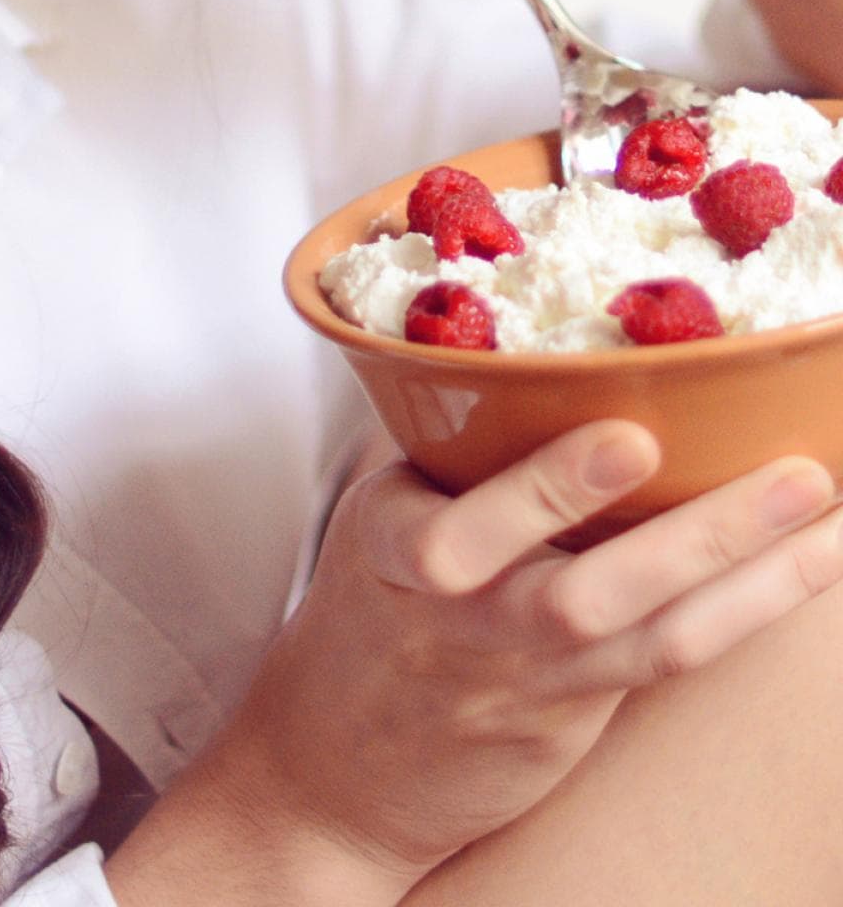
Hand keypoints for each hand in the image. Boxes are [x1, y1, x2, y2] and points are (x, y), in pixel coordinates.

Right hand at [206, 419, 842, 876]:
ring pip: (650, 635)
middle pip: (583, 593)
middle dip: (697, 538)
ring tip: (827, 517)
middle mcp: (461, 623)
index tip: (629, 438)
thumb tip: (522, 352)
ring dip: (754, 577)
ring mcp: (519, 679)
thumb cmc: (363, 618)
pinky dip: (742, 610)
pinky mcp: (566, 720)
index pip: (461, 529)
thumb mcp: (368, 524)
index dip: (548, 491)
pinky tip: (803, 565)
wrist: (329, 771)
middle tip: (794, 476)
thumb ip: (438, 456)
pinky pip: (664, 661)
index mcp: (391, 551)